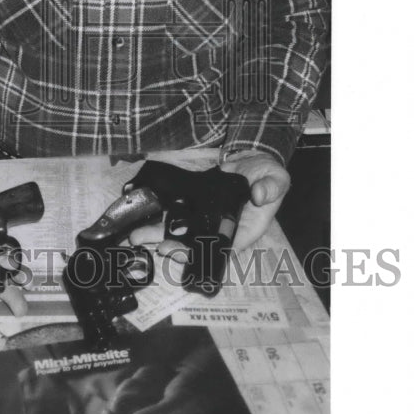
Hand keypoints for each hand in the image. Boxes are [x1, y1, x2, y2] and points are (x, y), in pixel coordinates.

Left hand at [128, 152, 290, 254]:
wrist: (254, 161)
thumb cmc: (268, 174)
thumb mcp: (276, 178)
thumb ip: (271, 187)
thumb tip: (261, 195)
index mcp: (243, 231)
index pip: (219, 249)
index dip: (199, 253)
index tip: (180, 252)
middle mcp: (220, 229)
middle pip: (194, 245)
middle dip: (173, 247)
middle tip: (154, 246)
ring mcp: (207, 218)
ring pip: (180, 231)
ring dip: (159, 234)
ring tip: (137, 237)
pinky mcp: (196, 205)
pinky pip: (177, 214)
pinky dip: (160, 216)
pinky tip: (142, 217)